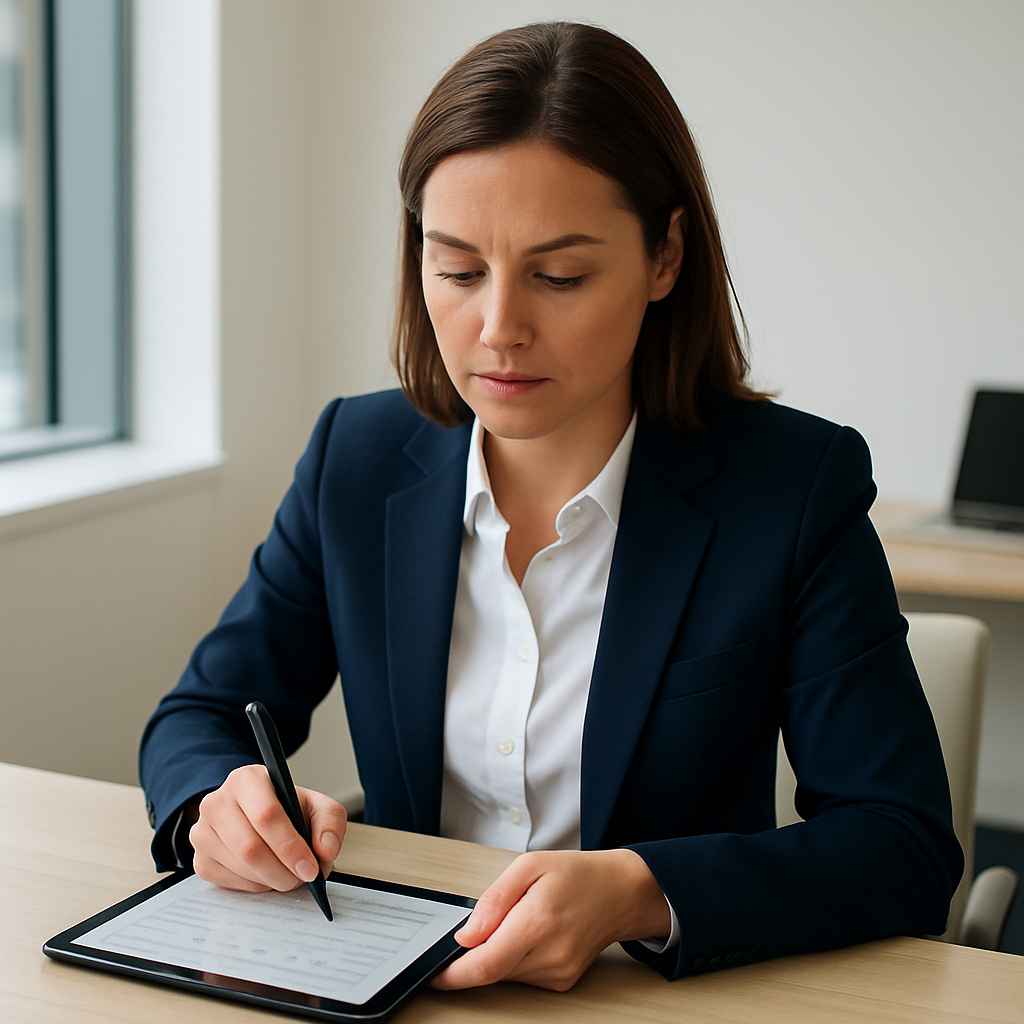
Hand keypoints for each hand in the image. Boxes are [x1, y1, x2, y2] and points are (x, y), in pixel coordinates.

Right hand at [188, 764, 347, 892]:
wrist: (256, 813)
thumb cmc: (287, 808)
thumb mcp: (316, 804)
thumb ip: (330, 822)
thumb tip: (325, 851)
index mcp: (246, 779)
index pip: (266, 815)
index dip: (290, 847)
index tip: (311, 868)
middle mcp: (217, 801)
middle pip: (250, 846)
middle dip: (283, 870)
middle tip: (303, 878)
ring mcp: (202, 831)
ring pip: (240, 867)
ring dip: (271, 880)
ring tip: (289, 875)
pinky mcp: (199, 859)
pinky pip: (229, 883)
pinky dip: (255, 886)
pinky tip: (268, 875)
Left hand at [430, 849, 667, 992]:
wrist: (621, 892)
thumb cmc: (577, 874)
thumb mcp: (529, 866)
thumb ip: (493, 900)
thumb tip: (466, 934)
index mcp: (537, 922)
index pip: (485, 964)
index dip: (453, 974)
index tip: (434, 974)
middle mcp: (549, 955)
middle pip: (492, 971)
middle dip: (475, 954)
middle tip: (482, 926)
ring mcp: (558, 973)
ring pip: (506, 974)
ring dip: (498, 953)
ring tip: (519, 919)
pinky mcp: (562, 982)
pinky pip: (523, 976)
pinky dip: (515, 958)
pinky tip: (531, 933)